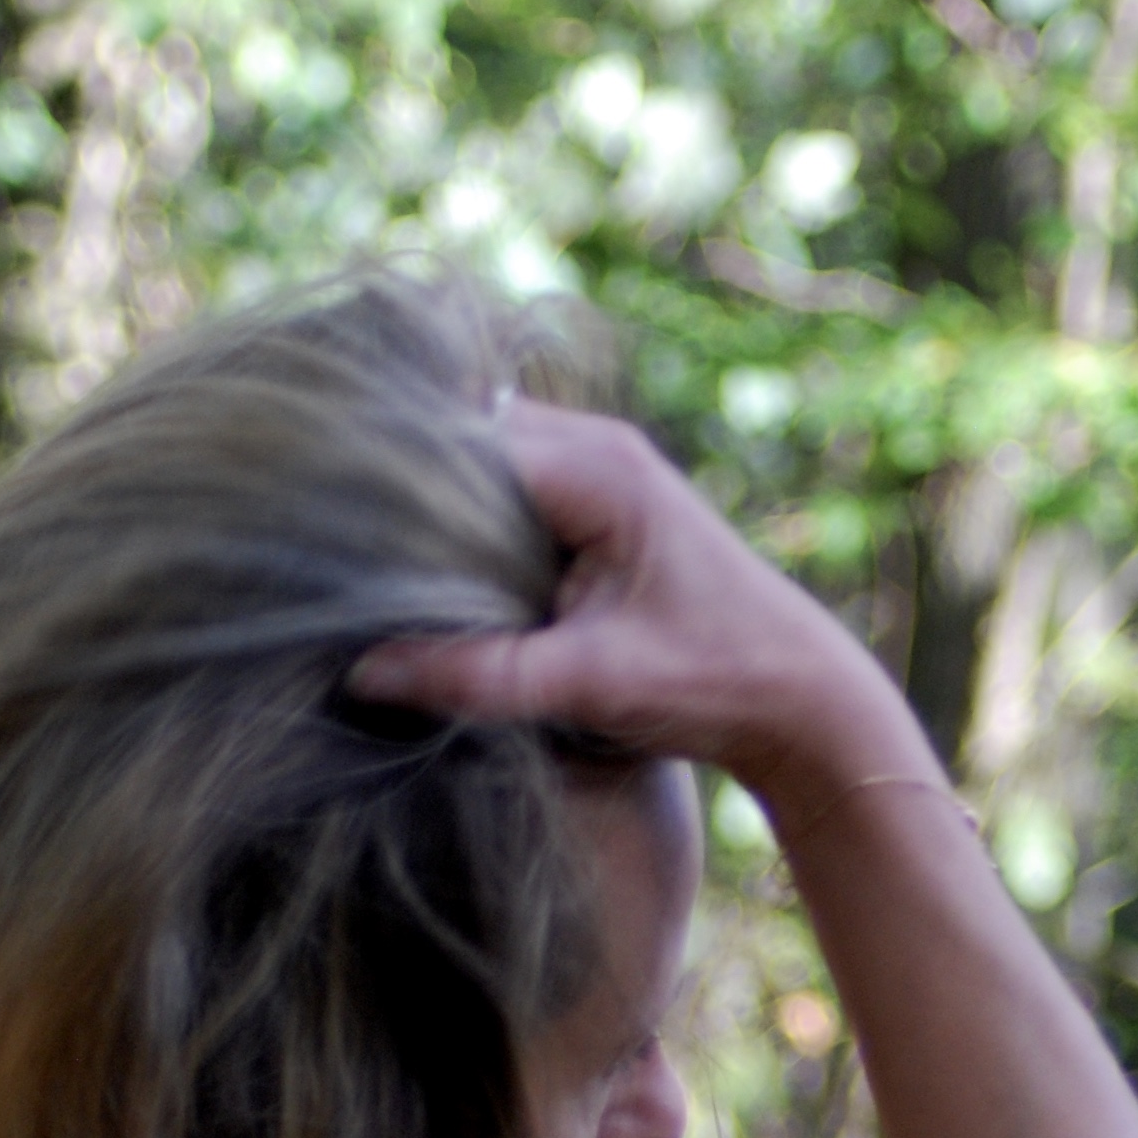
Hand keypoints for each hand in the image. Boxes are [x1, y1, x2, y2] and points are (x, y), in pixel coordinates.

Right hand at [349, 400, 932, 819]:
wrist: (802, 698)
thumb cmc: (714, 683)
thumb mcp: (589, 686)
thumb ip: (474, 677)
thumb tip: (363, 672)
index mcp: (595, 468)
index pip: (457, 440)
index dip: (393, 486)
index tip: (336, 537)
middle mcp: (597, 447)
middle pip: (462, 438)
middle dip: (408, 492)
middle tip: (343, 555)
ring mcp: (601, 469)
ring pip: (482, 463)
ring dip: (439, 510)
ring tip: (378, 567)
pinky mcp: (601, 505)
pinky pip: (510, 491)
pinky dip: (472, 525)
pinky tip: (436, 579)